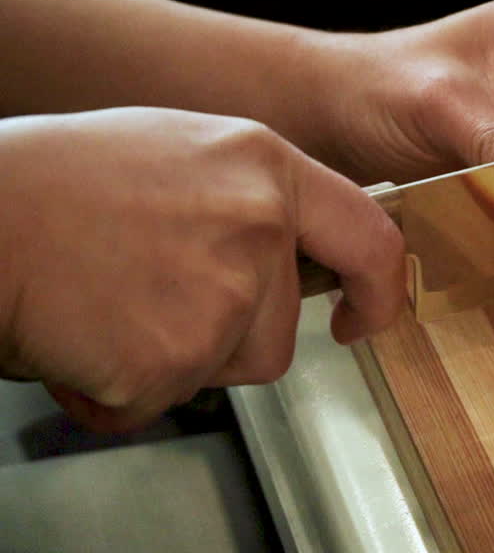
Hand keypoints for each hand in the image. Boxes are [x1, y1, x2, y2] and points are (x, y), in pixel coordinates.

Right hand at [0, 108, 403, 430]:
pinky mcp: (174, 355)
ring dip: (174, 360)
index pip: (370, 238)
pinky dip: (120, 389)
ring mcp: (223, 293)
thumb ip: (251, 198)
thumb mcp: (180, 152)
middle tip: (149, 296)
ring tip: (110, 306)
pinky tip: (83, 335)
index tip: (365, 316)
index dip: (379, 290)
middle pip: (282, 328)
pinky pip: (162, 400)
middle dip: (227, 336)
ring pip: (230, 367)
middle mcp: (258, 226)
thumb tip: (291, 249)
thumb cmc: (54, 182)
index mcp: (264, 168)